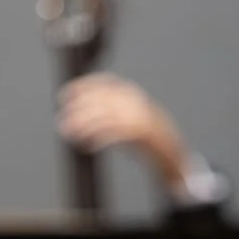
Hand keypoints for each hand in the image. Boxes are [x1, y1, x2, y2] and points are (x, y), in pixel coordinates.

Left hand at [57, 72, 187, 184]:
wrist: (176, 155)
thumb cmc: (151, 139)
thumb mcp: (132, 116)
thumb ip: (113, 110)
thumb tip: (85, 110)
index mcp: (133, 94)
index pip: (103, 83)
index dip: (82, 87)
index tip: (65, 95)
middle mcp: (135, 102)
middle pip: (101, 101)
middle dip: (79, 110)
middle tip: (63, 120)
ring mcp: (140, 117)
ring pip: (105, 117)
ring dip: (84, 125)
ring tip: (70, 134)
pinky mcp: (142, 134)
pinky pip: (115, 133)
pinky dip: (99, 138)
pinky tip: (88, 145)